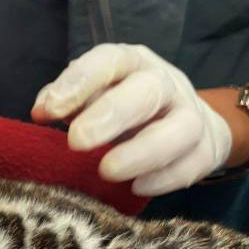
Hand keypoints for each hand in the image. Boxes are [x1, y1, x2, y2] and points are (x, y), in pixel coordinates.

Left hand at [32, 44, 231, 195]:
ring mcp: (190, 114)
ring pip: (179, 129)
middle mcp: (164, 83)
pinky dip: (165, 178)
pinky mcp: (206, 148)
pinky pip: (193, 163)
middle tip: (77, 141)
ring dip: (142, 152)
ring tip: (107, 171)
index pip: (108, 61)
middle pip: (147, 91)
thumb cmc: (120, 106)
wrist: (184, 122)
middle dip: (111, 115)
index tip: (50, 110)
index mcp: (130, 63)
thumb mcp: (92, 95)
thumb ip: (64, 101)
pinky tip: (137, 187)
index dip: (78, 83)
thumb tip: (41, 111)